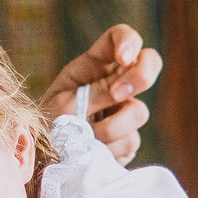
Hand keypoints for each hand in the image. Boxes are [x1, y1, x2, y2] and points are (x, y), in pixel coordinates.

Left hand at [40, 25, 163, 165]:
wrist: (47, 159)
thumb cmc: (49, 124)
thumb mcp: (63, 104)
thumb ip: (93, 94)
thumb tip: (123, 92)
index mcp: (95, 65)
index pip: (120, 37)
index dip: (129, 41)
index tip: (123, 59)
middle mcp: (115, 83)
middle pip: (150, 62)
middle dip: (141, 77)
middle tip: (117, 95)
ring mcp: (124, 110)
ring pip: (139, 111)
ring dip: (111, 127)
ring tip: (87, 137)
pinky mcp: (128, 137)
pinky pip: (130, 140)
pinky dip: (109, 149)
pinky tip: (93, 151)